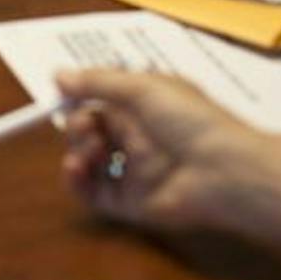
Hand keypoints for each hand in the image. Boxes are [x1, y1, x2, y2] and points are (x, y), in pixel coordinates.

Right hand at [55, 69, 258, 233]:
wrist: (222, 171)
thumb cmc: (189, 120)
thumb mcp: (143, 88)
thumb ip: (99, 82)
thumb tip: (58, 76)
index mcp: (144, 106)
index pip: (102, 100)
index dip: (80, 99)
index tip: (60, 97)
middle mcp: (137, 137)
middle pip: (91, 130)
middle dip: (78, 125)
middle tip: (84, 127)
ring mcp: (133, 171)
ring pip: (90, 161)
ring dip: (77, 150)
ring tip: (89, 149)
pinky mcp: (130, 203)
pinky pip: (94, 193)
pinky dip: (77, 182)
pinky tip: (75, 168)